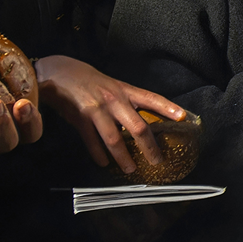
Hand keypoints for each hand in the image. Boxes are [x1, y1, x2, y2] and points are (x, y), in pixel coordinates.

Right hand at [35, 54, 187, 173]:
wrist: (60, 73)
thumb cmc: (89, 81)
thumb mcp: (112, 85)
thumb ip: (127, 101)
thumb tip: (142, 123)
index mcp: (124, 90)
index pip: (151, 98)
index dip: (168, 107)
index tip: (182, 117)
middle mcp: (114, 99)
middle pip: (137, 126)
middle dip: (149, 146)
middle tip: (157, 160)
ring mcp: (97, 109)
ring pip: (115, 139)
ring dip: (123, 157)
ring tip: (130, 169)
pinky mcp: (80, 118)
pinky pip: (92, 141)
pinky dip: (99, 155)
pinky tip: (104, 163)